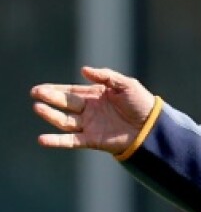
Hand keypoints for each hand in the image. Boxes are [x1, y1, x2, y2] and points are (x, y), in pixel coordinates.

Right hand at [30, 66, 156, 154]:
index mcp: (95, 96)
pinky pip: (71, 141)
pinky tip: (42, 139)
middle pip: (65, 104)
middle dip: (50, 98)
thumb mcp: (126, 85)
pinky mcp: (93, 140)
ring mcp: (90, 126)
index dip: (55, 90)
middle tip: (36, 93)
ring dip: (51, 115)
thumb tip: (83, 70)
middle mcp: (89, 111)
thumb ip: (106, 76)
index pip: (70, 91)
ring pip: (65, 121)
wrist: (153, 126)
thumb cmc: (141, 103)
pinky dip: (57, 141)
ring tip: (38, 108)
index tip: (39, 89)